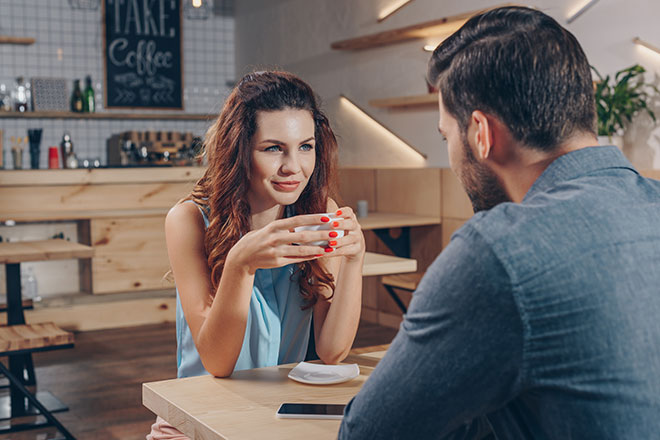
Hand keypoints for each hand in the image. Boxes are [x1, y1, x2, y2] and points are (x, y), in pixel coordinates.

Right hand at [226, 214, 343, 273]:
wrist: (243, 256)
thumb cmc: (261, 239)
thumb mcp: (270, 229)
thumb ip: (286, 227)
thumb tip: (307, 224)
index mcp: (275, 226)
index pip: (298, 220)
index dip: (313, 219)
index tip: (328, 217)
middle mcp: (275, 238)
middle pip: (303, 236)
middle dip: (320, 234)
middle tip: (335, 233)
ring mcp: (276, 251)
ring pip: (301, 250)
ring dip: (317, 248)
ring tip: (331, 246)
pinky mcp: (277, 262)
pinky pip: (297, 259)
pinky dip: (309, 257)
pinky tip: (319, 254)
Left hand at [323, 207, 365, 262]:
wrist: (354, 248)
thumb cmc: (341, 234)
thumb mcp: (339, 227)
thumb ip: (329, 223)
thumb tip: (310, 222)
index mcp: (350, 219)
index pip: (349, 212)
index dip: (343, 212)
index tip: (336, 213)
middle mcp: (356, 228)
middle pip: (351, 224)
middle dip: (342, 224)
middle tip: (332, 225)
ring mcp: (357, 239)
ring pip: (350, 238)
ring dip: (339, 241)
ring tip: (330, 243)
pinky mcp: (356, 249)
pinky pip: (346, 251)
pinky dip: (335, 252)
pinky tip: (326, 252)